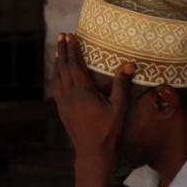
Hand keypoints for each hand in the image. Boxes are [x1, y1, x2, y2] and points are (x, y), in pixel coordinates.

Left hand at [54, 35, 134, 165]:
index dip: (72, 49)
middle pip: (63, 68)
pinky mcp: (62, 110)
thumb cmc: (108, 129)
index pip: (74, 65)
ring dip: (58, 62)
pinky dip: (57, 76)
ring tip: (59, 50)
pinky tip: (59, 74)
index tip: (69, 36)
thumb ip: (122, 84)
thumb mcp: (119, 107)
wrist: (92, 151)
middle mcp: (69, 95)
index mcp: (83, 92)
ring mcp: (63, 103)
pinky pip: (57, 88)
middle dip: (62, 51)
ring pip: (58, 77)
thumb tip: (130, 64)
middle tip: (62, 36)